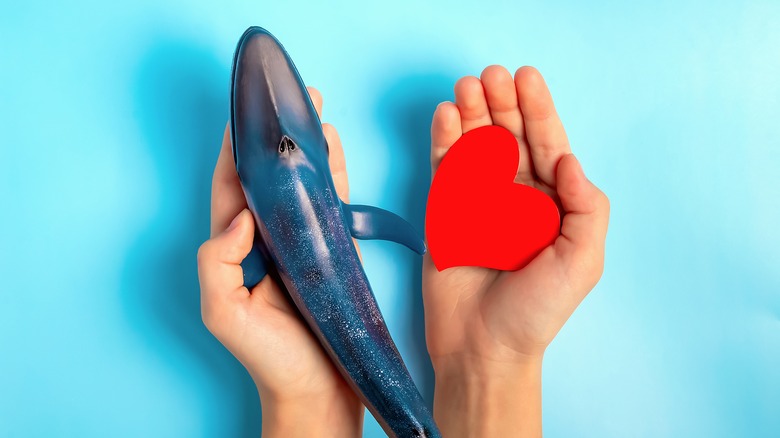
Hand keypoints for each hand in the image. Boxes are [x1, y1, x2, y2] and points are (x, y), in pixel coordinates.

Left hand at [197, 88, 362, 436]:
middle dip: (276, 137)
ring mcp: (300, 242)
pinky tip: (337, 149)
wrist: (320, 390)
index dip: (235, 148)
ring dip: (308, 147)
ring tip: (318, 112)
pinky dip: (334, 174)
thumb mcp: (224, 314)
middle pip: (268, 176)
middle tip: (293, 99)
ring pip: (301, 183)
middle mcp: (265, 239)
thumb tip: (242, 216)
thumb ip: (218, 262)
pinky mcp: (331, 250)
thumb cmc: (271, 359)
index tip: (247, 113)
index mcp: (235, 248)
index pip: (230, 187)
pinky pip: (331, 203)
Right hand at [423, 66, 609, 436]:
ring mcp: (479, 203)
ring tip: (466, 87)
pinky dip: (445, 141)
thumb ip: (587, 208)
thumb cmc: (536, 311)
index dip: (539, 111)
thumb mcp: (582, 262)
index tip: (526, 78)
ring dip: (472, 114)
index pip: (548, 146)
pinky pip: (446, 169)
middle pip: (510, 138)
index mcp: (552, 206)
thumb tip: (569, 159)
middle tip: (490, 75)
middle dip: (501, 104)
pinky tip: (447, 117)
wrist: (483, 348)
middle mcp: (517, 198)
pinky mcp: (445, 213)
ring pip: (476, 146)